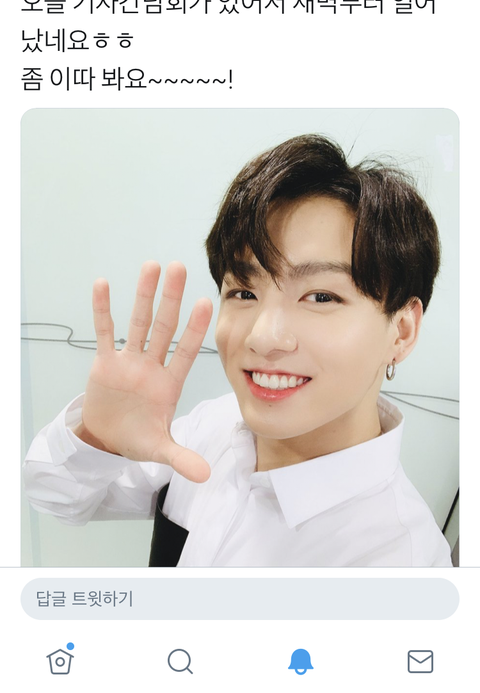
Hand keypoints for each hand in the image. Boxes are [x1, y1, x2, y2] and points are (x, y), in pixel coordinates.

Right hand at [76, 261, 212, 481]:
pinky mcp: (105, 362)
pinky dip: (103, 310)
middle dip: (171, 299)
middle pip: (163, 327)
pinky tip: (104, 284)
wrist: (108, 439)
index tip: (206, 302)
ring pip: (138, 322)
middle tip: (180, 267)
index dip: (194, 329)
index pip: (185, 351)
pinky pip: (104, 332)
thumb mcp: (159, 449)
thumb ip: (181, 458)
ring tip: (151, 266)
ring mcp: (129, 361)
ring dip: (144, 296)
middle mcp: (151, 366)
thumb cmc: (138, 439)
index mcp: (169, 384)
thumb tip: (206, 477)